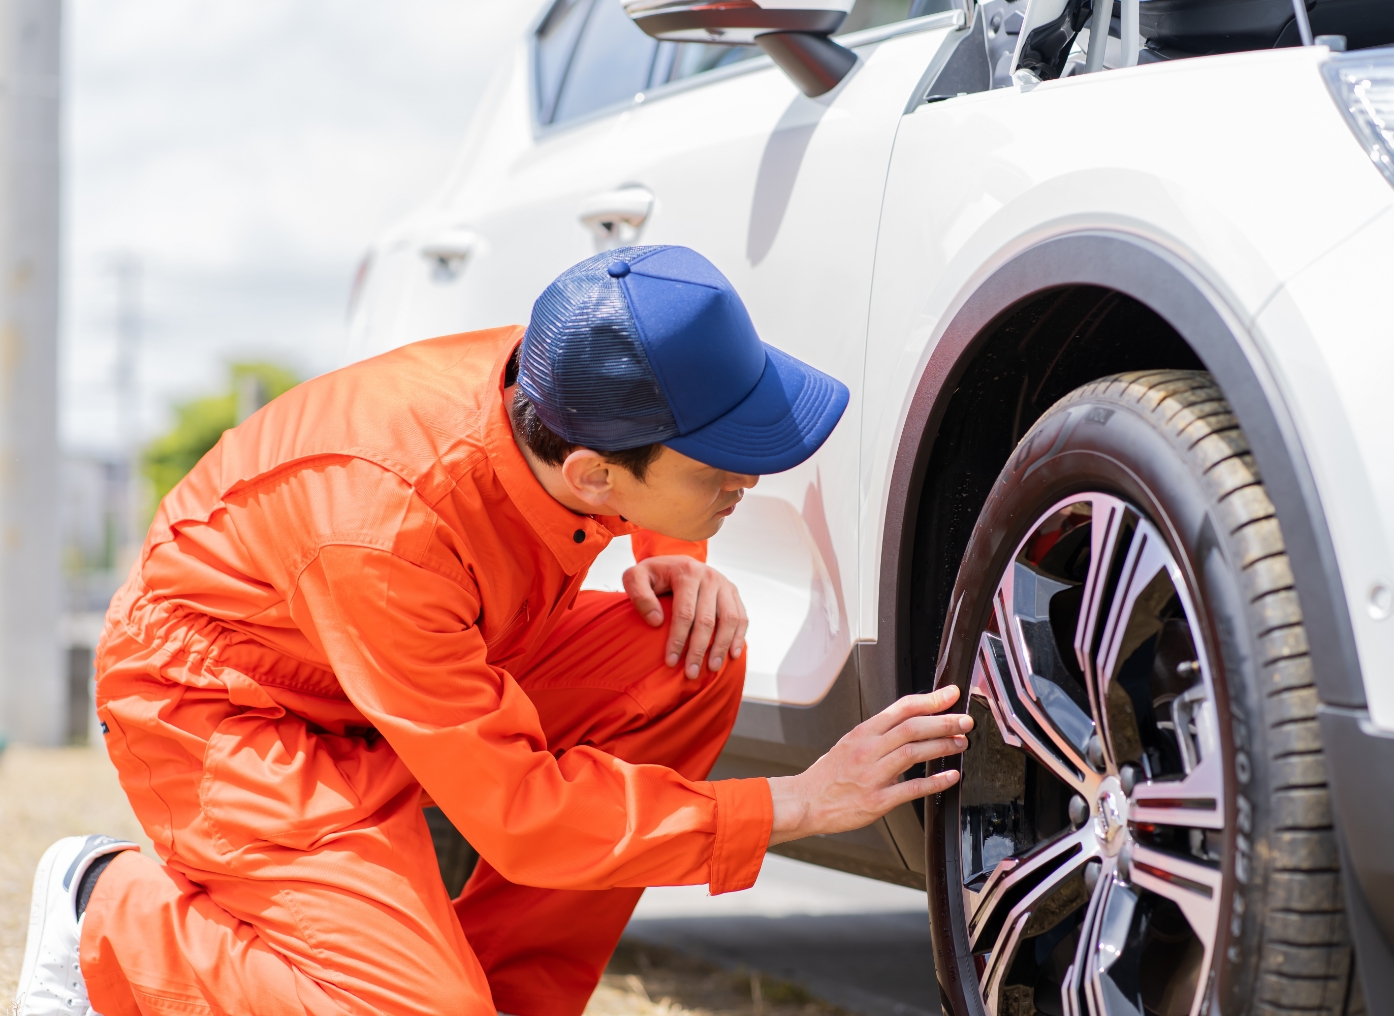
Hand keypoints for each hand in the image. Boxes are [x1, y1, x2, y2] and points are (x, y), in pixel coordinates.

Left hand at [624, 555, 747, 677]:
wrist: (673, 561)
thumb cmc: (653, 575)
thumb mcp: (635, 577)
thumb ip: (639, 595)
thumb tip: (656, 621)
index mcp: (686, 572)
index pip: (684, 613)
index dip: (678, 640)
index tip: (670, 662)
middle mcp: (709, 576)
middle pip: (707, 620)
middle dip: (699, 650)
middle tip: (690, 673)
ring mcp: (724, 584)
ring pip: (729, 620)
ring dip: (721, 647)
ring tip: (712, 668)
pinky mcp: (733, 592)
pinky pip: (742, 617)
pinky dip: (738, 637)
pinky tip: (732, 654)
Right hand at [767, 686, 971, 844]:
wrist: (805, 802)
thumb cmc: (827, 776)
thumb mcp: (849, 744)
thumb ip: (878, 735)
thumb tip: (908, 724)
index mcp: (862, 733)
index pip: (901, 708)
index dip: (929, 699)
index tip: (950, 694)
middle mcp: (867, 750)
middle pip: (912, 728)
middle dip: (943, 722)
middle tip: (965, 721)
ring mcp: (871, 775)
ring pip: (913, 753)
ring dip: (942, 746)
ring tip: (961, 743)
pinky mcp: (876, 801)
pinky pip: (911, 789)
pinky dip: (934, 782)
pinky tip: (950, 777)